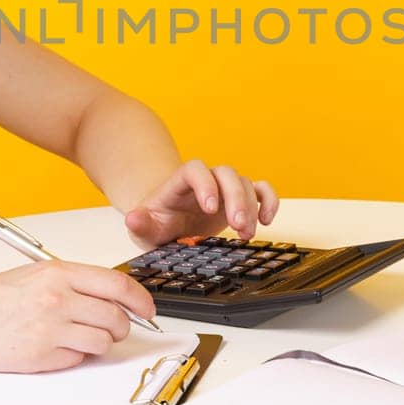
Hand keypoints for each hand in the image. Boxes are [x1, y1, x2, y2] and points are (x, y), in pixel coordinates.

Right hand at [0, 261, 156, 372]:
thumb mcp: (37, 275)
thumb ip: (75, 283)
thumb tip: (115, 299)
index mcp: (59, 273)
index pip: (118, 285)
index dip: (141, 300)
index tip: (147, 310)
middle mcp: (57, 298)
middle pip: (116, 318)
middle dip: (120, 327)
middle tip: (110, 328)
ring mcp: (50, 329)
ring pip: (101, 343)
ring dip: (97, 344)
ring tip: (75, 337)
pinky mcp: (40, 356)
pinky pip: (77, 360)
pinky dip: (72, 357)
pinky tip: (51, 346)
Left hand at [123, 158, 280, 250]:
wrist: (168, 223)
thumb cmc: (157, 222)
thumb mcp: (144, 226)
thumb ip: (140, 222)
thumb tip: (133, 218)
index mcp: (180, 183)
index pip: (194, 170)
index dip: (205, 184)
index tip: (210, 208)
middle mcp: (206, 181)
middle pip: (226, 174)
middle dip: (236, 198)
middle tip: (238, 226)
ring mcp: (224, 189)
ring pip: (245, 183)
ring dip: (251, 207)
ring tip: (245, 234)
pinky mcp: (239, 200)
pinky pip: (261, 190)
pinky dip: (270, 201)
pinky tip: (267, 220)